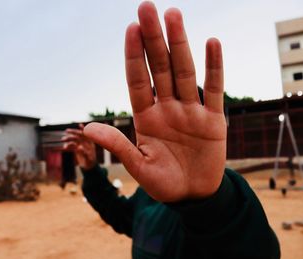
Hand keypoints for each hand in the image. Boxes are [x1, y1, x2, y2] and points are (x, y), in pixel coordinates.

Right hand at [62, 124, 96, 169]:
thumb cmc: (90, 162)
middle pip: (79, 135)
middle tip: (66, 131)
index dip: (84, 130)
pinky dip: (68, 145)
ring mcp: (81, 145)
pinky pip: (72, 145)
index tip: (80, 125)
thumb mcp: (88, 159)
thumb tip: (79, 147)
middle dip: (73, 132)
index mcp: (90, 143)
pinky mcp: (77, 148)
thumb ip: (84, 153)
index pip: (87, 135)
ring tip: (62, 139)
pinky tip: (65, 147)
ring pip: (74, 140)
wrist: (89, 167)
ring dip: (68, 139)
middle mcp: (85, 142)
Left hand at [84, 2, 226, 201]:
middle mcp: (167, 108)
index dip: (134, 56)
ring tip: (173, 15)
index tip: (130, 28)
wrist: (192, 196)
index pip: (137, 80)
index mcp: (146, 118)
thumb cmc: (163, 183)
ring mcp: (190, 111)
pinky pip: (214, 90)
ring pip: (184, 71)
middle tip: (147, 8)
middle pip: (159, 68)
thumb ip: (118, 146)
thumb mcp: (138, 167)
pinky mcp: (213, 120)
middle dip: (153, 39)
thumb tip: (87, 128)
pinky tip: (212, 43)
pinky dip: (214, 67)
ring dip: (180, 44)